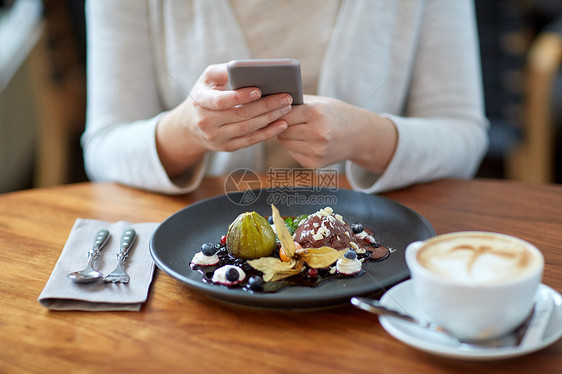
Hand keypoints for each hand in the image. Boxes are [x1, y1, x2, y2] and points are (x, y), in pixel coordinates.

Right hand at [157, 63, 292, 176]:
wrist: (191, 125)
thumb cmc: (206, 94)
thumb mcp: (208, 79)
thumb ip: (225, 70)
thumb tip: (249, 67)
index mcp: (200, 101)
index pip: (221, 101)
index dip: (240, 97)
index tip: (259, 90)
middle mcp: (206, 122)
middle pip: (240, 115)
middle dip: (265, 106)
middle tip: (285, 97)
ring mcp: (216, 137)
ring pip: (247, 129)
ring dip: (270, 119)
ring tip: (286, 108)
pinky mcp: (226, 147)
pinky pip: (250, 141)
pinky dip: (268, 133)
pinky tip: (282, 124)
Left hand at [277, 95, 396, 172]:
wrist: (359, 135)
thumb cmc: (334, 113)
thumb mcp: (319, 102)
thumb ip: (296, 102)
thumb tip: (268, 101)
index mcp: (317, 113)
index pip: (284, 113)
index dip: (277, 111)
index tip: (272, 108)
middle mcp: (317, 134)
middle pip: (282, 129)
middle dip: (280, 124)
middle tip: (282, 118)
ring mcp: (316, 151)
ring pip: (284, 142)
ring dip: (285, 135)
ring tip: (295, 128)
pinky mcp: (314, 163)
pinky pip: (292, 152)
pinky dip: (294, 146)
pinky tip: (305, 140)